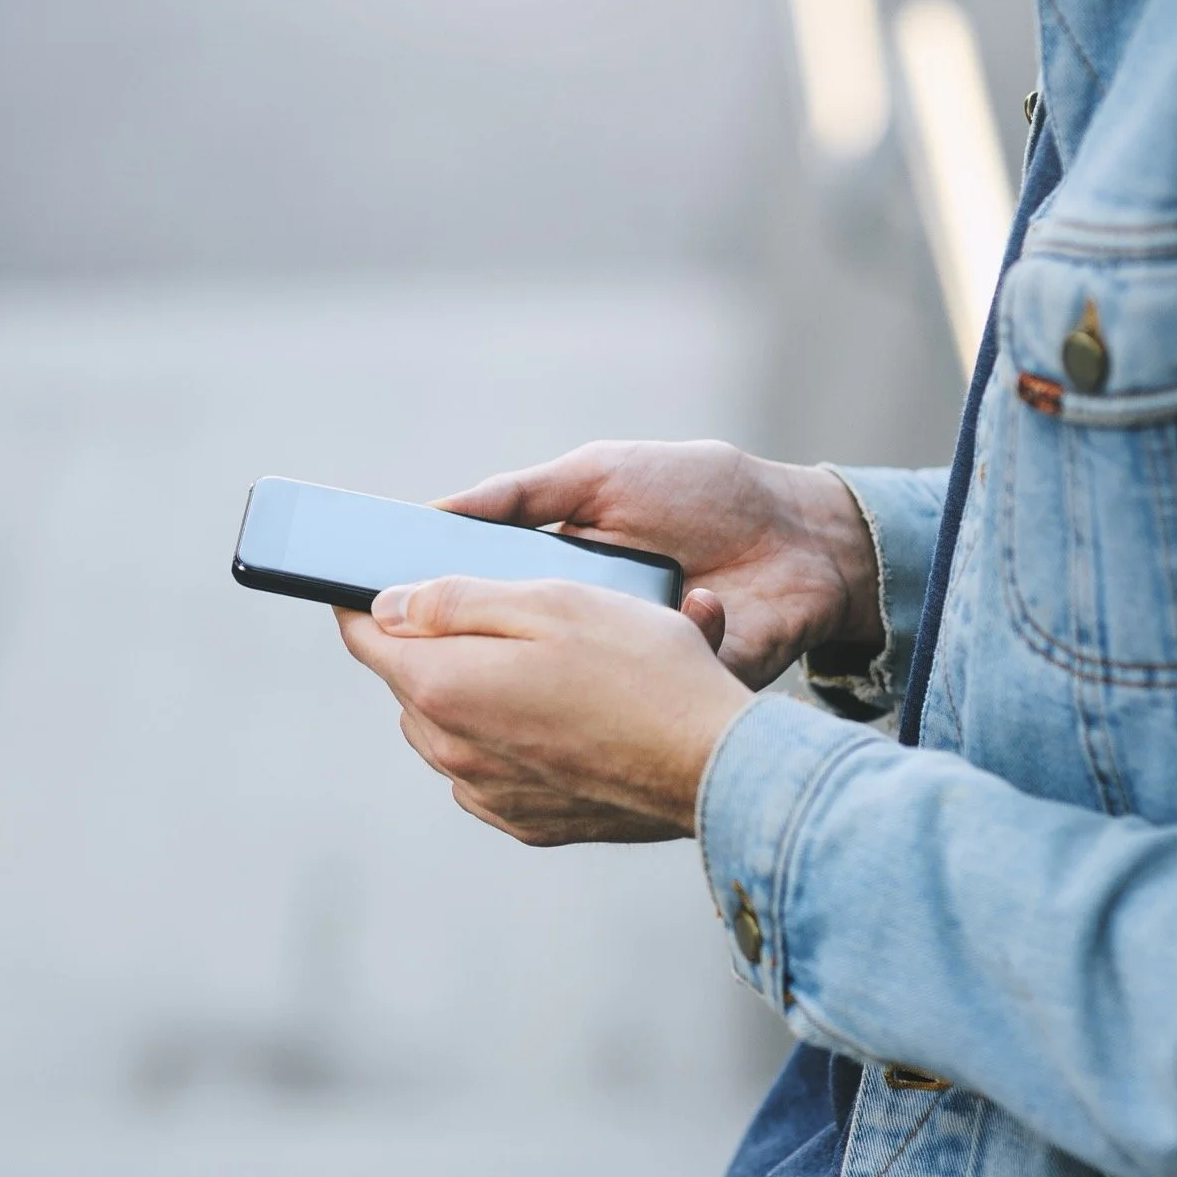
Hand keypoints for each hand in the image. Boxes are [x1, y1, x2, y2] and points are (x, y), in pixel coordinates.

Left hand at [335, 576, 754, 845]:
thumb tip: (386, 604)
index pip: (366, 634)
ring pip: (448, 724)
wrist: (713, 765)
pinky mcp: (524, 821)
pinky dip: (506, 736)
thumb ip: (455, 599)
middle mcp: (451, 751)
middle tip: (500, 611)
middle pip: (409, 679)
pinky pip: (487, 767)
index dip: (367, 596)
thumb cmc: (642, 671)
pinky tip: (561, 713)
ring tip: (543, 661)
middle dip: (436, 642)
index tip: (374, 577)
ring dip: (473, 690)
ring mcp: (487, 793)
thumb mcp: (551, 601)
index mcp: (443, 686)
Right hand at [437, 440, 881, 689]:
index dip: (428, 610)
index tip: (372, 603)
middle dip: (481, 649)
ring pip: (563, 691)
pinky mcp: (674, 694)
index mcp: (554, 578)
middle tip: (443, 635)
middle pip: (505, 660)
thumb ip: (519, 495)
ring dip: (566, 662)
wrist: (805, 535)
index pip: (474, 604)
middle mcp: (580, 635)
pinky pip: (640, 700)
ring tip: (583, 622)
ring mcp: (624, 671)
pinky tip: (688, 606)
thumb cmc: (702, 492)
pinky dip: (658, 659)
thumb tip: (432, 512)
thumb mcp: (599, 475)